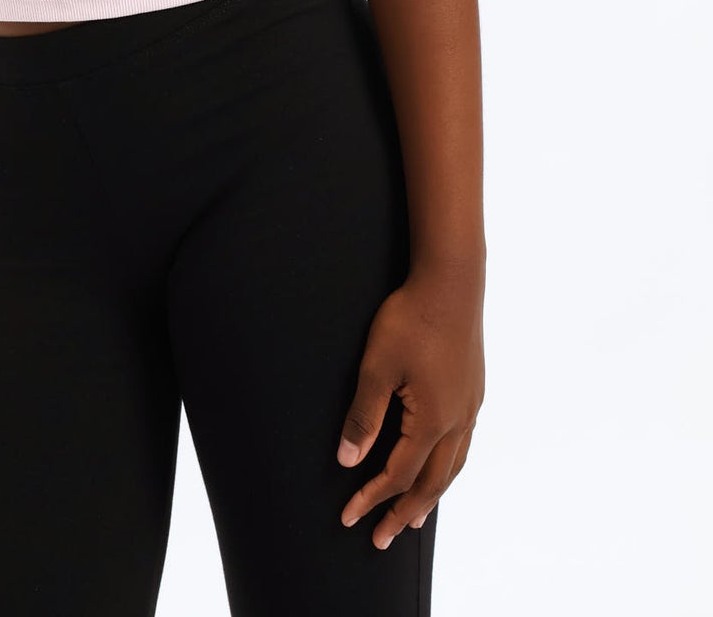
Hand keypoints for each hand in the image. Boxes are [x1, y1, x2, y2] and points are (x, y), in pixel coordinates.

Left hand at [336, 260, 483, 547]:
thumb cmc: (411, 318)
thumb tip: (347, 460)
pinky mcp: (473, 391)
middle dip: (403, 512)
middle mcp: (457, 422)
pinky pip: (462, 444)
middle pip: (430, 483)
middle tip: (383, 538)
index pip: (397, 475)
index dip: (371, 499)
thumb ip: (363, 415)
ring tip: (415, 517)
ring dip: (431, 495)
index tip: (348, 517)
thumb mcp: (377, 365)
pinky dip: (448, 466)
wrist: (452, 281)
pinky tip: (442, 464)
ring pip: (452, 467)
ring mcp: (470, 407)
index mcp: (433, 421)